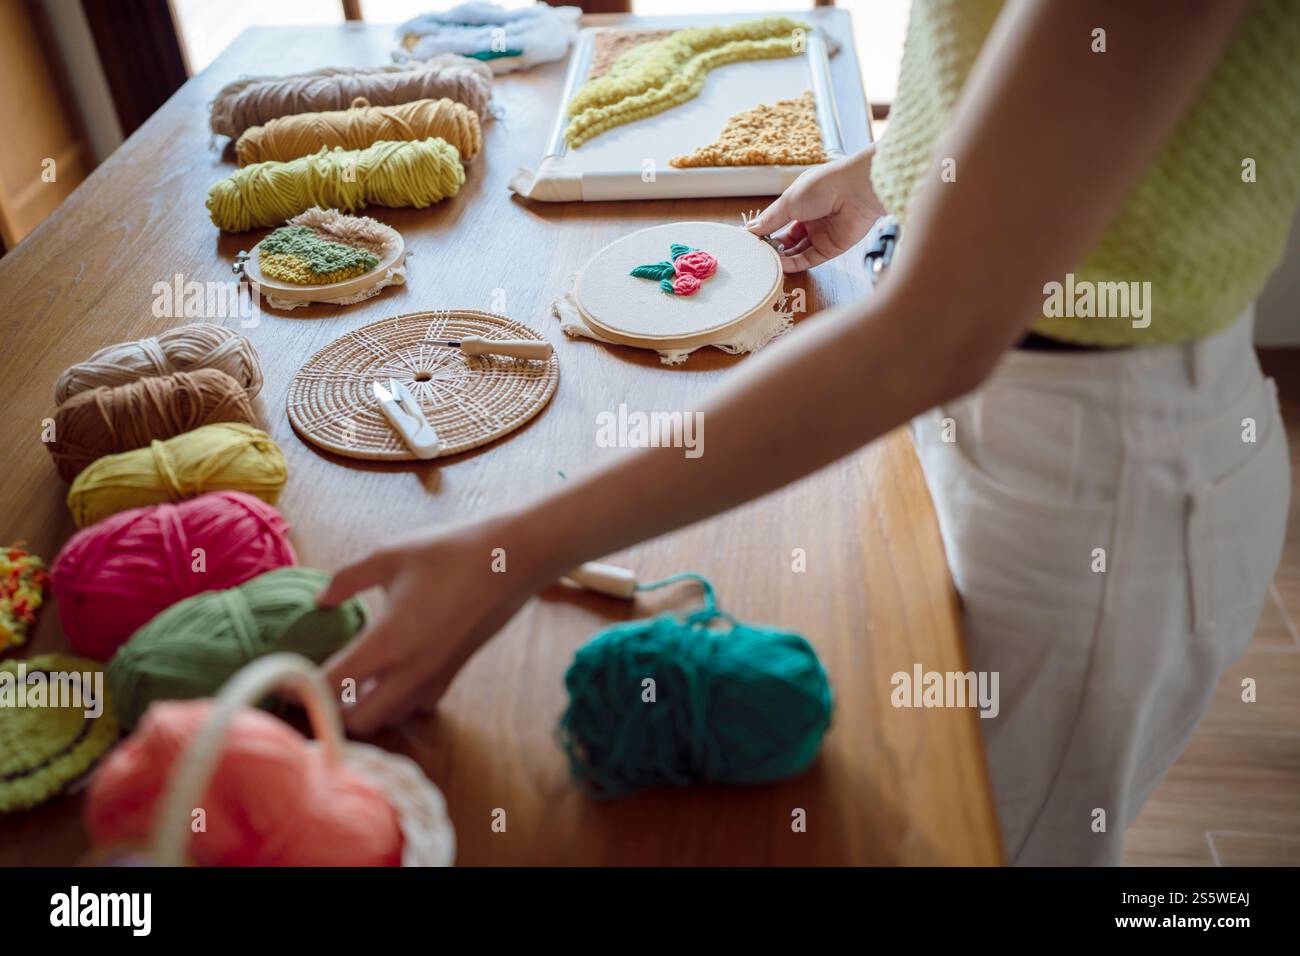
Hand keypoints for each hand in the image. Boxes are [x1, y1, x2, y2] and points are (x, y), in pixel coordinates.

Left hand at [316, 514, 546, 734]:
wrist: (510, 560)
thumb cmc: (448, 552)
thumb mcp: (388, 555)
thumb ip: (346, 580)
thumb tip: (319, 601)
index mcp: (386, 643)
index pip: (330, 686)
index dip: (301, 690)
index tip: (284, 682)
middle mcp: (409, 672)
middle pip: (359, 721)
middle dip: (333, 714)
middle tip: (315, 692)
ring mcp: (434, 677)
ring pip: (390, 718)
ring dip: (366, 711)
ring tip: (349, 688)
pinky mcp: (453, 674)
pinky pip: (416, 705)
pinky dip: (397, 703)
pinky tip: (391, 676)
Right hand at [747, 145, 883, 272]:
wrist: (858, 190)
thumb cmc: (824, 186)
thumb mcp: (789, 201)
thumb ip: (770, 218)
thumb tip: (751, 229)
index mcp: (800, 202)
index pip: (777, 221)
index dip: (764, 231)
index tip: (749, 241)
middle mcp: (810, 219)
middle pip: (785, 239)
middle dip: (771, 247)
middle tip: (755, 255)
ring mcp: (820, 235)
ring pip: (795, 251)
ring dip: (780, 258)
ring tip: (764, 262)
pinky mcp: (831, 249)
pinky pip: (808, 259)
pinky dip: (793, 264)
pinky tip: (780, 265)